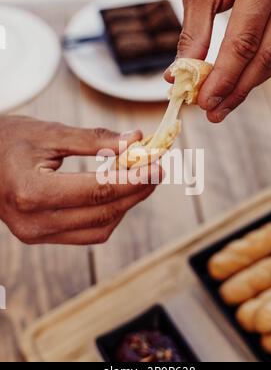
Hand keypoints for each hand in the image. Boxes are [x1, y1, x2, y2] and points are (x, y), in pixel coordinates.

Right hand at [0, 116, 159, 244]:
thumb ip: (94, 139)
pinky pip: (86, 234)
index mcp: (31, 191)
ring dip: (125, 205)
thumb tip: (135, 141)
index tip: (157, 166)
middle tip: (156, 171)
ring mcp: (36, 234)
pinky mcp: (41, 236)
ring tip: (141, 180)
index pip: (97, 190)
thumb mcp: (50, 133)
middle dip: (135, 192)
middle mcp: (33, 221)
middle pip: (102, 211)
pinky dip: (108, 215)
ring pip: (99, 228)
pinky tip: (118, 194)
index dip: (132, 180)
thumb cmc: (7, 141)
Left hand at [167, 0, 270, 121]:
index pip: (244, 43)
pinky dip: (258, 72)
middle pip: (263, 58)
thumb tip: (179, 73)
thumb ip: (194, 31)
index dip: (224, 78)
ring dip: (247, 87)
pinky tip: (240, 83)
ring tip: (222, 105)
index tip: (204, 102)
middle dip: (235, 91)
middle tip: (212, 113)